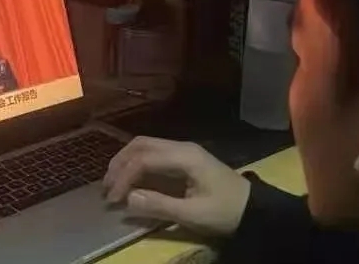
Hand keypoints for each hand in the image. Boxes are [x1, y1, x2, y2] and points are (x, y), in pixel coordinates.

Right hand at [103, 137, 250, 235]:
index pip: (144, 159)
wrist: (253, 209)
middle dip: (120, 163)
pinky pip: (154, 155)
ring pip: (146, 147)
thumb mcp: (193, 214)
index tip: (113, 199)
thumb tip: (128, 199)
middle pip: (141, 144)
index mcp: (185, 156)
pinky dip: (137, 165)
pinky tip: (130, 181)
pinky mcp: (184, 160)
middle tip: (105, 187)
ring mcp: (183, 152)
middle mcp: (181, 147)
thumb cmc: (225, 211)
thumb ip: (160, 205)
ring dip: (126, 162)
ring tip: (113, 184)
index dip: (123, 177)